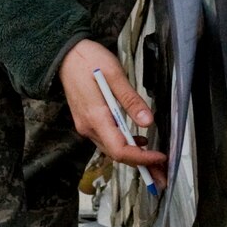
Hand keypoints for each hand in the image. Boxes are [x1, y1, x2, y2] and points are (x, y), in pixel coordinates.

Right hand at [59, 39, 167, 187]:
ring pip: (112, 149)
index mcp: (96, 117)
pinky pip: (107, 140)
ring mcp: (86, 125)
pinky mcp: (87, 121)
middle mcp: (88, 127)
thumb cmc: (88, 60)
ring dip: (134, 156)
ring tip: (154, 159)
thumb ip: (131, 100)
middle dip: (141, 164)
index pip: (120, 149)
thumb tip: (147, 121)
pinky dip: (124, 144)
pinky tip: (138, 139)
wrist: (64, 55)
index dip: (141, 158)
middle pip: (117, 154)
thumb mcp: (115, 75)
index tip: (160, 158)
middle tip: (162, 172)